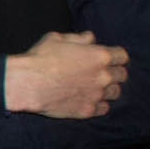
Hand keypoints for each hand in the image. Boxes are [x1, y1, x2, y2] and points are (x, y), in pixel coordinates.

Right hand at [5, 31, 128, 119]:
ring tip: (96, 88)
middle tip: (101, 73)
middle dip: (114, 72)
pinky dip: (99, 104)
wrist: (26, 83)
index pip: (123, 56)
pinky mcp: (88, 110)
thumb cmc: (40, 58)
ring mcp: (97, 95)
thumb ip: (78, 38)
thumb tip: (90, 38)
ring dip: (108, 89)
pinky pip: (104, 108)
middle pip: (122, 75)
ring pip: (115, 93)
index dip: (116, 56)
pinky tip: (89, 100)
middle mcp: (103, 76)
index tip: (109, 58)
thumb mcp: (57, 39)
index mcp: (99, 56)